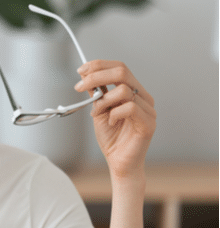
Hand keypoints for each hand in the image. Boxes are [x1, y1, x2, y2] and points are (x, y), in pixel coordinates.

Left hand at [75, 60, 155, 180]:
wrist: (118, 162)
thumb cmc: (111, 138)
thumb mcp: (99, 110)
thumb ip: (96, 93)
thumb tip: (85, 74)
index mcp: (134, 91)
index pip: (119, 67)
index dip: (99, 65)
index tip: (81, 70)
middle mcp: (144, 97)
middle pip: (122, 72)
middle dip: (96, 76)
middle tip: (79, 86)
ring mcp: (148, 109)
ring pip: (124, 90)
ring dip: (104, 100)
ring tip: (98, 112)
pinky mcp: (148, 123)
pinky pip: (129, 107)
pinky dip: (114, 113)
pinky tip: (110, 123)